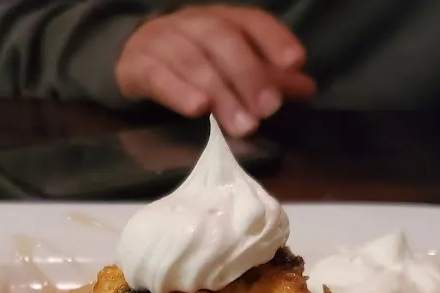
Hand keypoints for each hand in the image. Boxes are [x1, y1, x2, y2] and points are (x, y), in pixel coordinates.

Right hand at [115, 5, 315, 135]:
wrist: (132, 58)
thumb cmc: (191, 63)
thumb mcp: (229, 66)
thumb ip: (267, 77)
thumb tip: (307, 88)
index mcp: (221, 19)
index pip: (251, 21)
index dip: (274, 39)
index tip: (294, 63)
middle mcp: (193, 23)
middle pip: (223, 40)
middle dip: (249, 75)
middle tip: (267, 111)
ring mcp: (162, 41)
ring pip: (193, 60)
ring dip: (220, 93)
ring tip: (241, 125)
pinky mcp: (137, 66)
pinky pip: (158, 76)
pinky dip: (179, 91)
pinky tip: (197, 110)